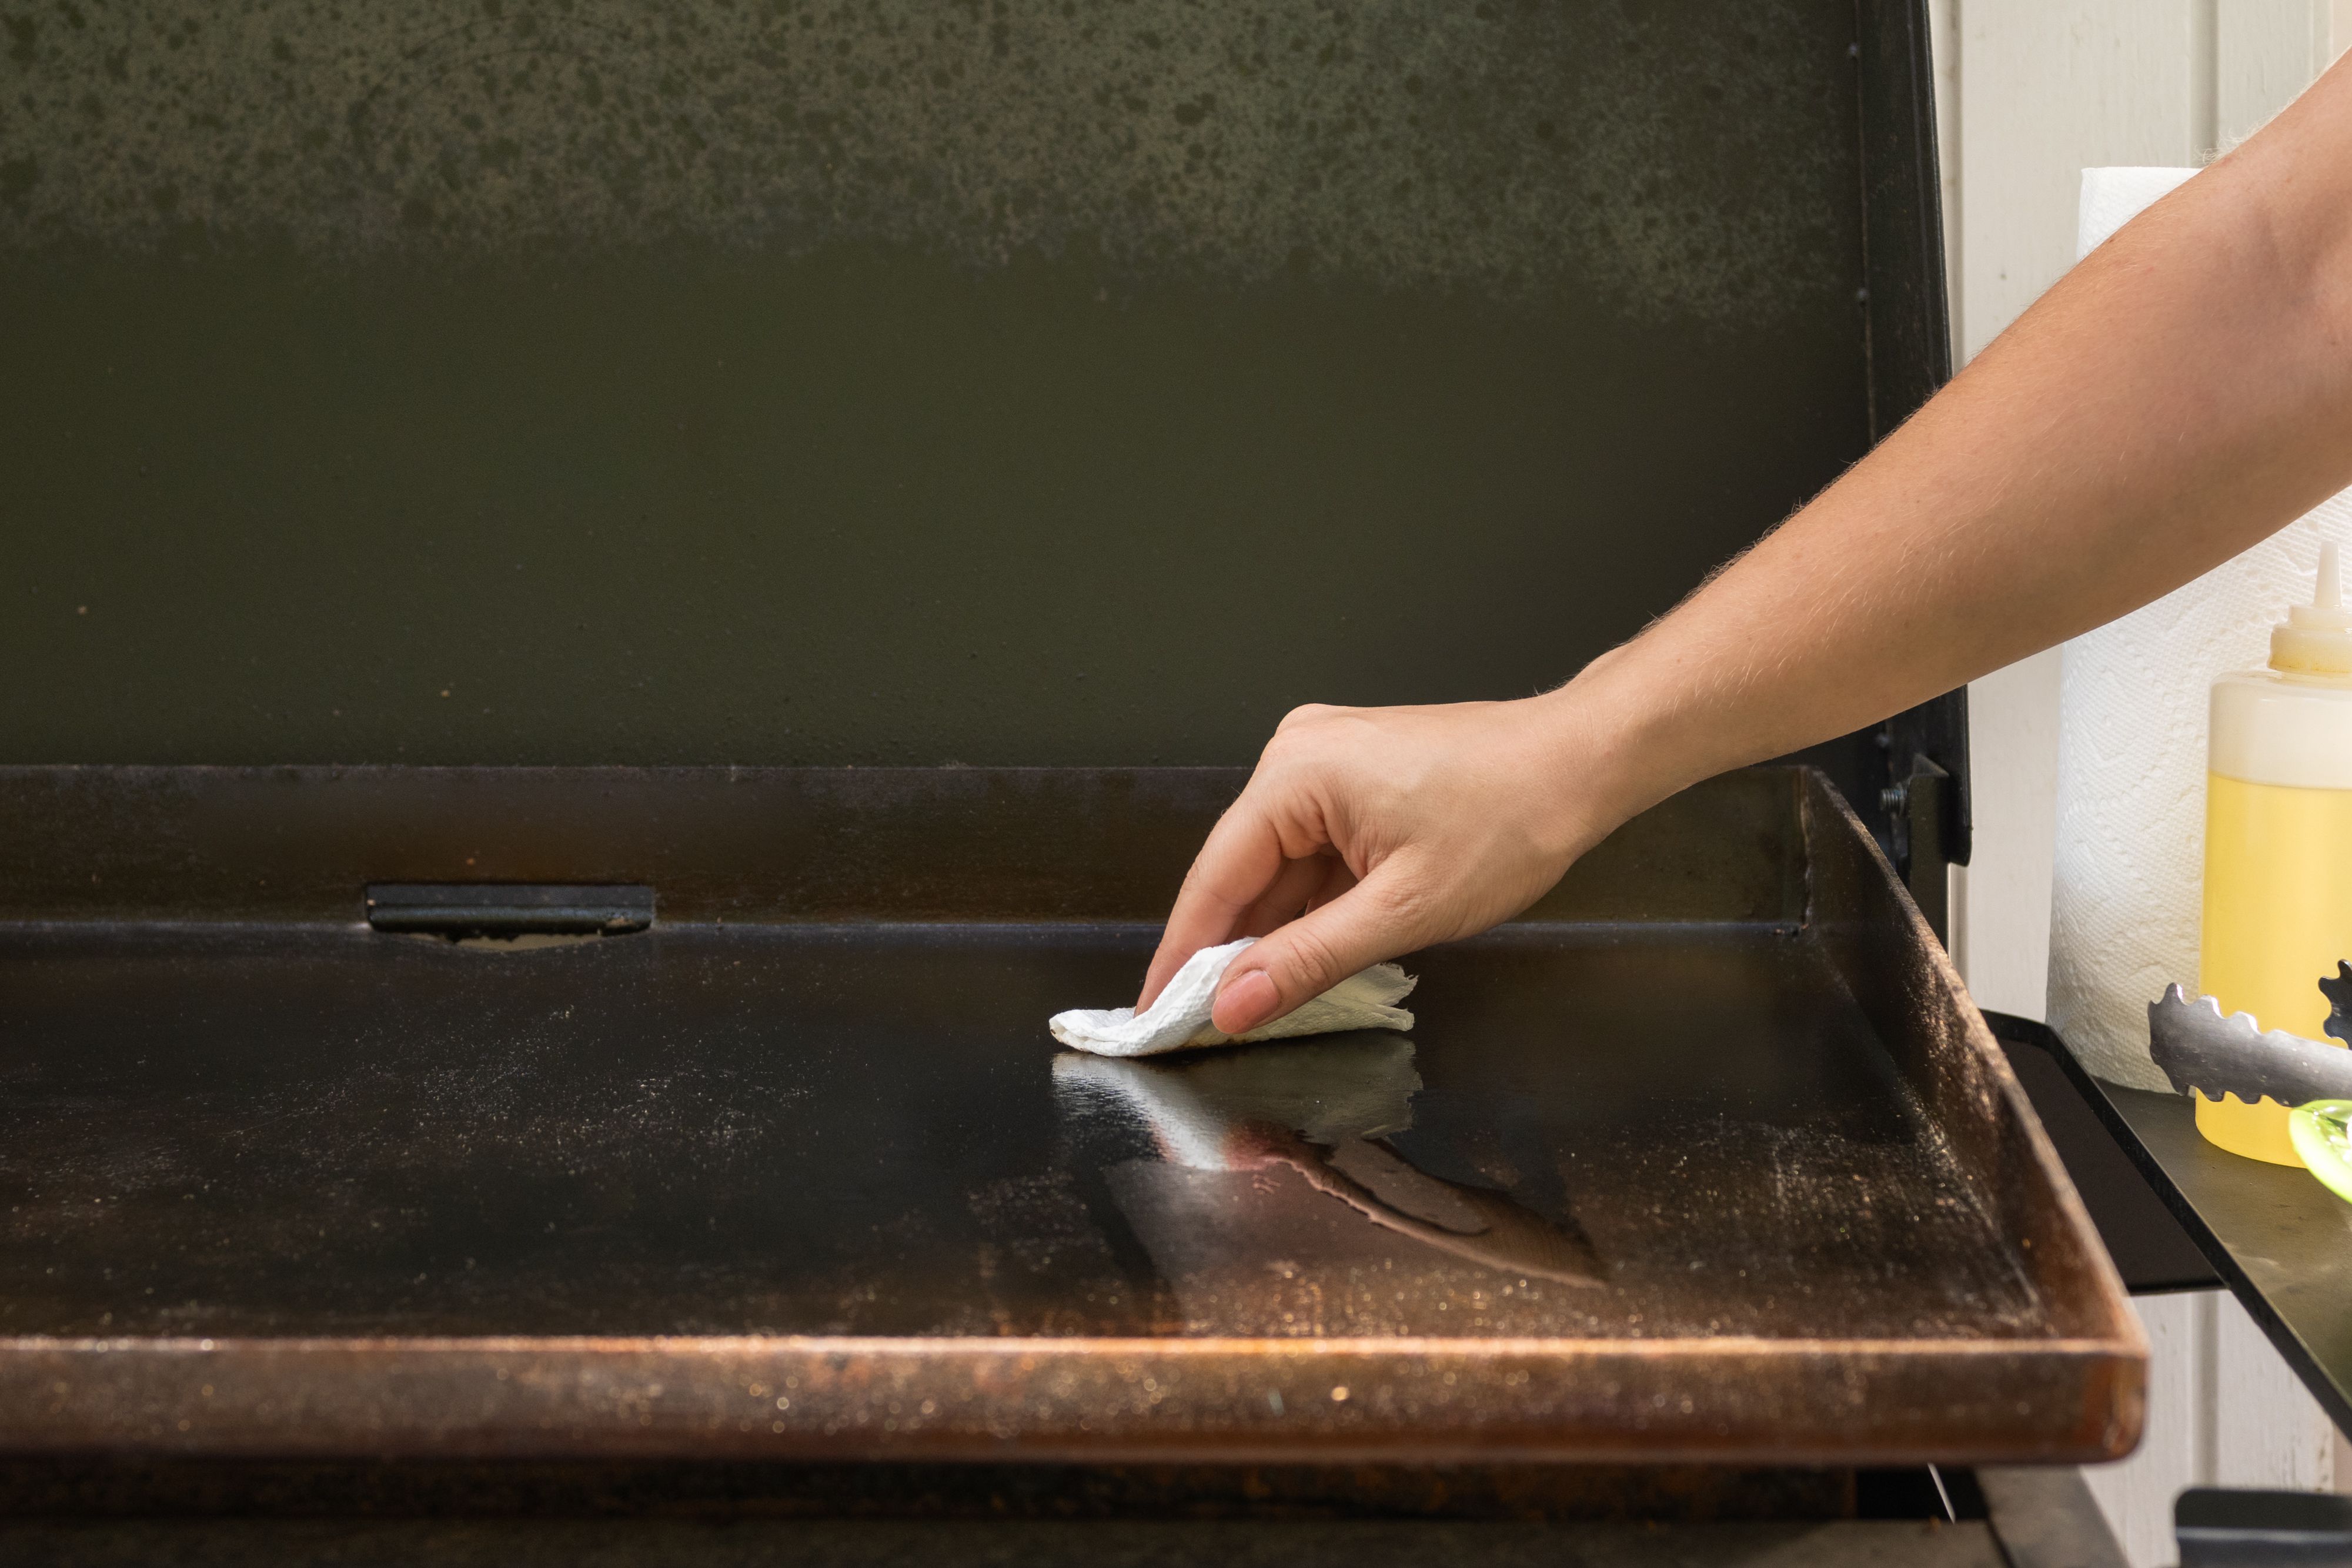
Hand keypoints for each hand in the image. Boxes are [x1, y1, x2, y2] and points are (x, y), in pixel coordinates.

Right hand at [1138, 686, 1643, 1034]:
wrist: (1583, 765)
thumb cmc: (1512, 817)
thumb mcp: (1403, 910)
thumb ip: (1308, 961)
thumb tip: (1233, 1005)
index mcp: (1296, 773)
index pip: (1215, 879)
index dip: (1183, 955)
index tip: (1154, 1013)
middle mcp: (1298, 755)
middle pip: (1241, 874)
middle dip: (1226, 952)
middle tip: (1197, 1027)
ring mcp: (1326, 764)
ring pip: (1279, 870)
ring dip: (1271, 934)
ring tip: (1248, 1006)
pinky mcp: (1355, 781)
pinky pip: (1311, 856)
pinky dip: (1308, 908)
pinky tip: (1301, 960)